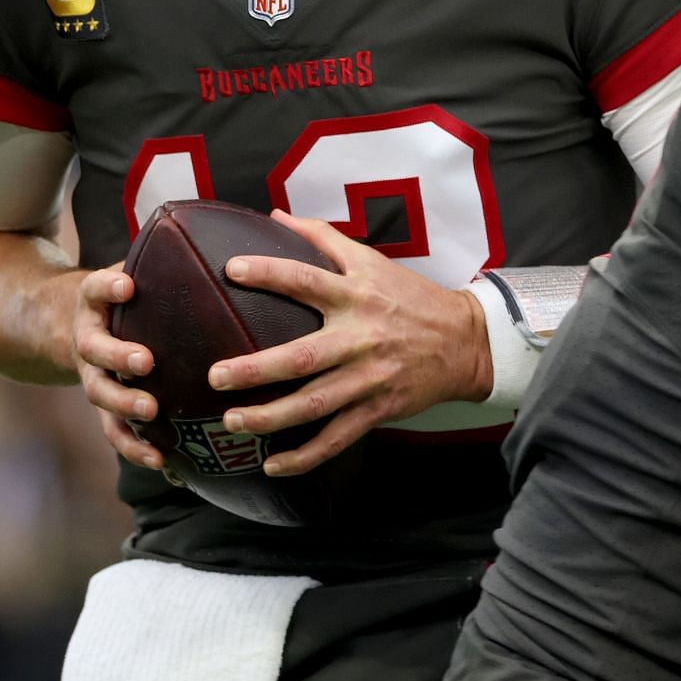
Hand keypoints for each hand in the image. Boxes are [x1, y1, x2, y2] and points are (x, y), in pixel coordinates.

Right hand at [69, 266, 163, 470]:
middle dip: (119, 356)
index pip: (95, 287)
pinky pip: (115, 431)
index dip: (108, 287)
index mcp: (94, 302)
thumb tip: (225, 244)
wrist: (73, 326)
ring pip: (100, 394)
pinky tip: (163, 462)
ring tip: (152, 412)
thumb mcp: (133, 272)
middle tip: (146, 362)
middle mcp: (89, 339)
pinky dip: (136, 448)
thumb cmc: (125, 296)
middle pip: (95, 349)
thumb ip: (165, 264)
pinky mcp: (105, 407)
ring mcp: (94, 375)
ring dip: (125, 405)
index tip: (128, 285)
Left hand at [204, 211, 490, 475]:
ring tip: (233, 421)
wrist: (464, 340)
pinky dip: (305, 456)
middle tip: (216, 375)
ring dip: (272, 416)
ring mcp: (370, 377)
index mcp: (357, 295)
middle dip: (257, 369)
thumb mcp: (372, 260)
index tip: (231, 270)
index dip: (269, 273)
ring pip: (315, 403)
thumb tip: (276, 216)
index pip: (307, 280)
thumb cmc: (410, 297)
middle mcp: (361, 337)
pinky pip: (337, 437)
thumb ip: (323, 238)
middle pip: (303, 357)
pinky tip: (272, 465)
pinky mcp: (379, 408)